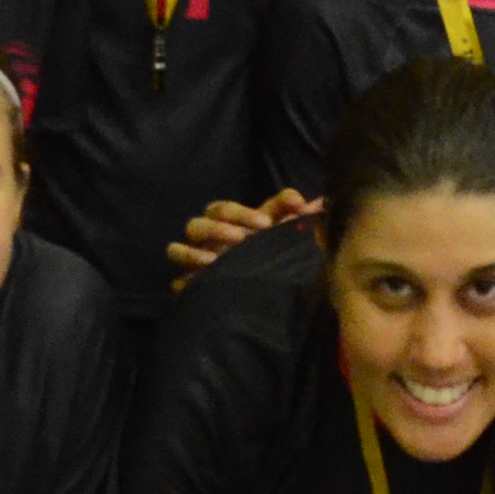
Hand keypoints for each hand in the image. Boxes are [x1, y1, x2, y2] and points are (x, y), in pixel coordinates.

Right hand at [164, 190, 316, 279]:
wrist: (266, 289)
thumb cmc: (270, 249)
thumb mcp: (281, 230)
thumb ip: (294, 215)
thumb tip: (317, 203)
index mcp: (224, 221)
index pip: (222, 209)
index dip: (241, 213)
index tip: (266, 223)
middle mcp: (205, 239)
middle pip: (196, 226)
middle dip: (217, 230)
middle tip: (242, 240)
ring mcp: (193, 262)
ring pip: (177, 250)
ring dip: (194, 254)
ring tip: (214, 261)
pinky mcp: (190, 287)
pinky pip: (177, 283)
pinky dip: (186, 281)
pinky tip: (204, 283)